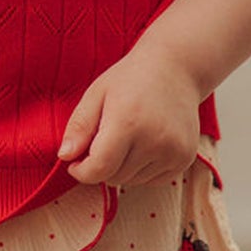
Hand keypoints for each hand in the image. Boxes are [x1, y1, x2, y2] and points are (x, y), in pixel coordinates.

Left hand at [56, 44, 202, 187]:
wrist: (176, 69)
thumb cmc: (130, 79)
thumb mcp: (96, 94)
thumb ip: (79, 127)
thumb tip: (65, 156)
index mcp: (127, 122)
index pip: (99, 168)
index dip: (82, 172)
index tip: (75, 163)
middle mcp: (154, 140)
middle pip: (114, 177)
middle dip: (101, 165)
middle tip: (103, 140)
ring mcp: (173, 151)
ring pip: (132, 181)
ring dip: (122, 168)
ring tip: (127, 137)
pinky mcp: (185, 159)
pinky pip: (152, 181)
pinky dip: (141, 170)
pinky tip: (144, 144)